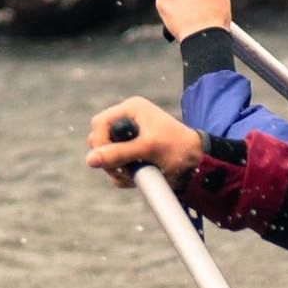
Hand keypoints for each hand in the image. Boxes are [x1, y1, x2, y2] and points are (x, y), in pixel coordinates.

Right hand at [85, 97, 204, 189]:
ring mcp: (128, 138)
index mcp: (132, 110)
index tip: (107, 160)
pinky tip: (137, 178)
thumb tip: (90, 160)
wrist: (197, 164)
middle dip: (108, 158)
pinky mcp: (130, 154)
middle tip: (123, 170)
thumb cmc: (178, 149)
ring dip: (115, 170)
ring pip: (104, 156)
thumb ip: (119, 154)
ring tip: (134, 175)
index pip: (99, 123)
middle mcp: (127, 121)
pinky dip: (122, 176)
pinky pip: (114, 166)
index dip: (100, 143)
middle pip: (98, 140)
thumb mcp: (148, 150)